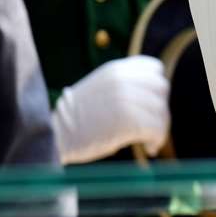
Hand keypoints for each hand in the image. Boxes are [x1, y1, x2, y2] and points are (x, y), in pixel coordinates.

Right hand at [51, 55, 169, 164]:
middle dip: (160, 109)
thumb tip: (157, 97)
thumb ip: (124, 86)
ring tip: (150, 140)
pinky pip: (156, 129)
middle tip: (152, 126)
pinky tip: (150, 148)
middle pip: (161, 89)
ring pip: (161, 111)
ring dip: (160, 128)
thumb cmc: (77, 118)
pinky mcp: (127, 120)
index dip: (156, 87)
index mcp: (115, 70)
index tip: (151, 103)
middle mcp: (122, 80)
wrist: (53, 135)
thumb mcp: (100, 88)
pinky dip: (157, 140)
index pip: (154, 68)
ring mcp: (125, 98)